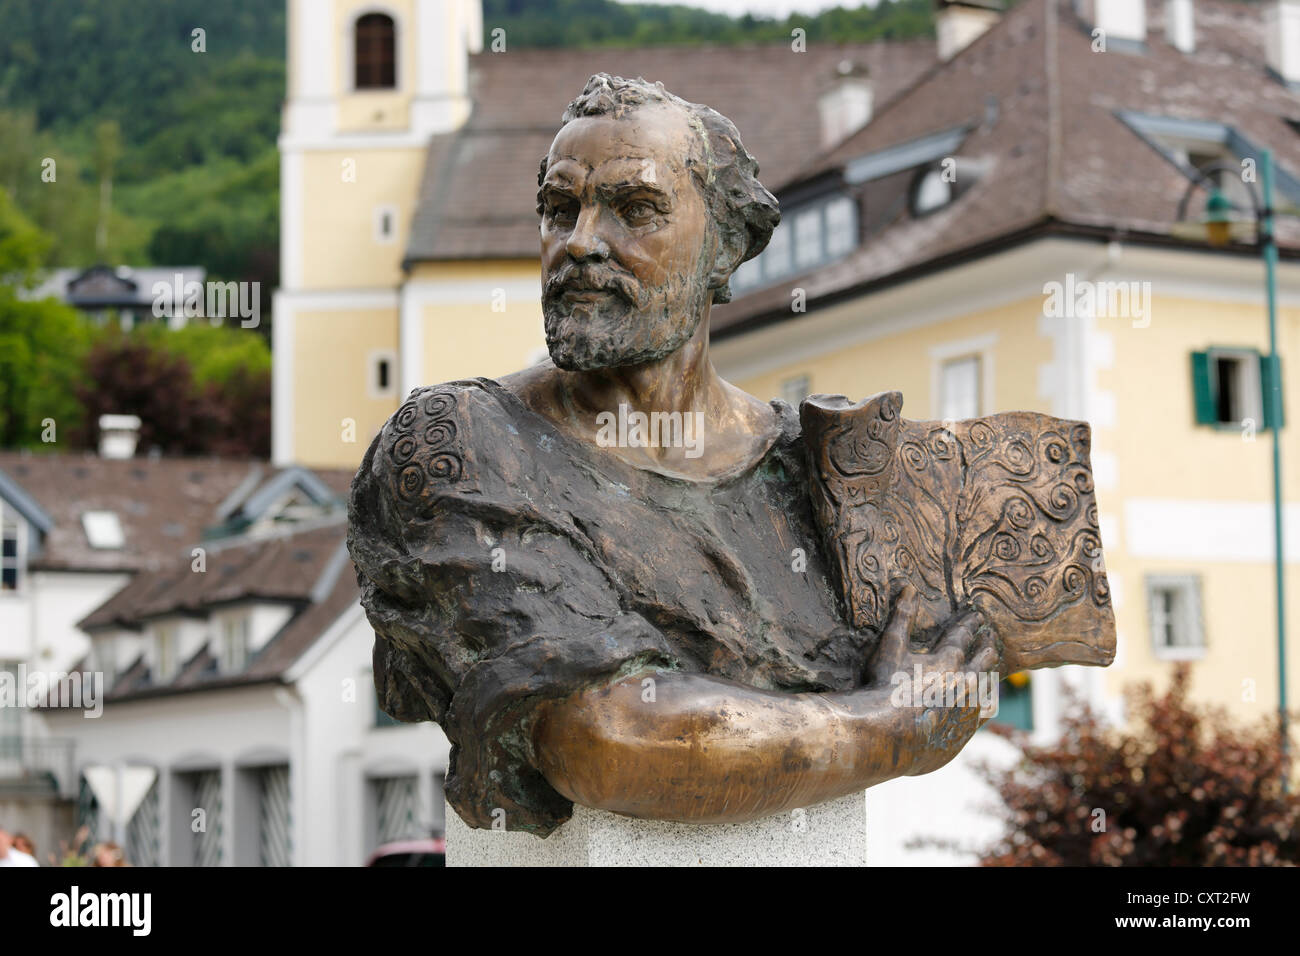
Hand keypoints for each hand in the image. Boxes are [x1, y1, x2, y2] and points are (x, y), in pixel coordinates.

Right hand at [867, 583, 999, 774]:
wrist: (889, 737)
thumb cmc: (886, 689)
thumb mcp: (891, 649)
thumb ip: (902, 618)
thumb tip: (909, 587)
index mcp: (947, 661)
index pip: (963, 636)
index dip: (970, 624)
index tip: (978, 615)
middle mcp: (964, 684)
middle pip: (982, 661)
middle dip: (987, 647)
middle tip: (992, 638)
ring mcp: (966, 711)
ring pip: (986, 689)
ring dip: (988, 677)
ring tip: (991, 671)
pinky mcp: (963, 734)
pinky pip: (979, 717)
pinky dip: (982, 707)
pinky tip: (984, 707)